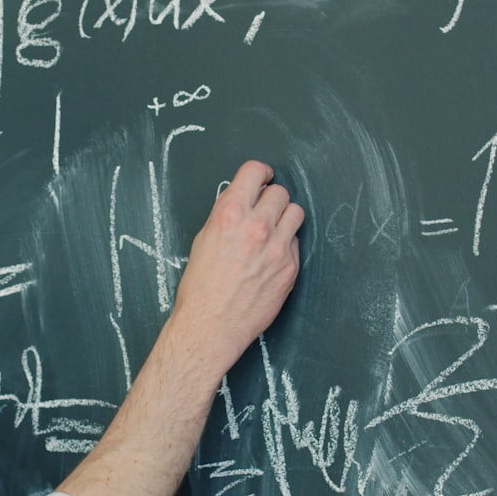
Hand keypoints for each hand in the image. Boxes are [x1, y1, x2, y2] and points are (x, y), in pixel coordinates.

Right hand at [169, 160, 303, 367]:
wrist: (212, 323)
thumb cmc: (201, 286)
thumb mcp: (204, 238)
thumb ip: (227, 215)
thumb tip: (243, 202)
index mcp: (230, 214)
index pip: (255, 172)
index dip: (260, 173)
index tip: (262, 178)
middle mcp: (256, 226)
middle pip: (280, 192)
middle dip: (271, 198)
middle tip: (264, 209)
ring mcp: (277, 247)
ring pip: (296, 212)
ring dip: (284, 217)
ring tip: (273, 230)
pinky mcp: (290, 267)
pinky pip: (296, 242)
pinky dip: (286, 245)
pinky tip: (270, 257)